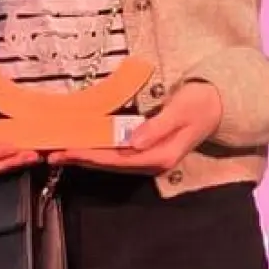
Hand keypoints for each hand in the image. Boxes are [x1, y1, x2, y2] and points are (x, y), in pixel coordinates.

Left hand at [48, 81, 222, 173]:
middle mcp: (152, 162)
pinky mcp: (145, 149)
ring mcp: (148, 157)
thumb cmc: (198, 104)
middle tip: (52, 153)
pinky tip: (81, 146)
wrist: (216, 105)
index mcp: (160, 156)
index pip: (118, 159)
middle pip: (110, 164)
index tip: (69, 151)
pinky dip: (97, 150)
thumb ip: (156, 127)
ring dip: (85, 157)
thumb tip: (132, 143)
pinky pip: (116, 153)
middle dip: (81, 159)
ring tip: (59, 152)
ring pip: (111, 160)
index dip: (91, 156)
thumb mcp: (180, 111)